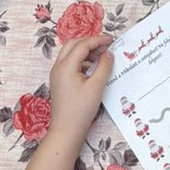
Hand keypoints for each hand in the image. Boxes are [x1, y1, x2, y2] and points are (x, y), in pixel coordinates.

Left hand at [48, 35, 113, 150]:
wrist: (66, 130)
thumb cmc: (81, 110)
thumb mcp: (96, 87)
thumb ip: (104, 67)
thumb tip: (108, 54)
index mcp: (66, 66)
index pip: (83, 44)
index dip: (98, 40)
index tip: (111, 40)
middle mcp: (58, 67)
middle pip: (73, 44)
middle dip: (90, 42)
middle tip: (105, 47)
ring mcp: (57, 74)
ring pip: (70, 52)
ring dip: (85, 50)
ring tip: (101, 58)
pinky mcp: (59, 80)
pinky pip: (69, 62)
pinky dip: (81, 60)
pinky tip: (92, 68)